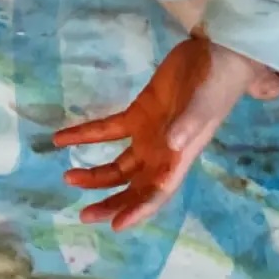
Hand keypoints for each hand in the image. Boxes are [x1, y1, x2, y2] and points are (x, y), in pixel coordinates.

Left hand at [52, 33, 278, 229]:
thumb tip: (172, 145)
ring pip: (118, 165)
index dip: (138, 211)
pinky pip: (107, 130)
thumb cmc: (216, 83)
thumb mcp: (204, 104)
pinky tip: (61, 139)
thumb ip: (188, 124)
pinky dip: (85, 135)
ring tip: (68, 177)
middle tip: (85, 215)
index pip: (157, 193)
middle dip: (111, 203)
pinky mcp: (138, 114)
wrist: (218, 54)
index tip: (115, 224)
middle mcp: (162, 153)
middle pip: (134, 187)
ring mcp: (148, 135)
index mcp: (179, 157)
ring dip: (95, 175)